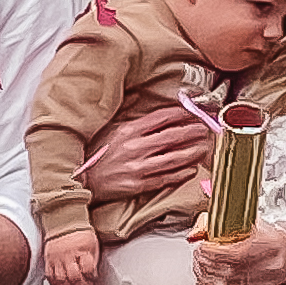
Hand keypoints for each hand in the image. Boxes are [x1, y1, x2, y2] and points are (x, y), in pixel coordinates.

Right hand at [45, 227, 100, 284]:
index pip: (87, 269)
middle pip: (74, 276)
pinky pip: (50, 277)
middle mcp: (67, 253)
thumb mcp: (93, 244)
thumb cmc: (80, 234)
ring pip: (61, 279)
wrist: (65, 223)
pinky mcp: (48, 260)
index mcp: (81, 248)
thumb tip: (94, 275)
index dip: (92, 276)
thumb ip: (93, 259)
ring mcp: (56, 257)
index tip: (93, 277)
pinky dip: (57, 284)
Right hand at [82, 99, 216, 201]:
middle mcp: (135, 147)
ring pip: (173, 158)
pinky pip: (164, 178)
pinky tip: (191, 169)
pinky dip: (180, 174)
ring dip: (192, 152)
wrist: (79, 178)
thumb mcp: (110, 128)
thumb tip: (142, 99)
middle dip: (192, 131)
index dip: (181, 113)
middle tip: (206, 128)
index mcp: (128, 130)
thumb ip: (129, 115)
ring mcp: (137, 167)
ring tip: (204, 147)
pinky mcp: (137, 185)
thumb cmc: (94, 153)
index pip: (161, 118)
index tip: (193, 111)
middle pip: (172, 137)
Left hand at [189, 220, 285, 284]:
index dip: (210, 252)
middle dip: (205, 263)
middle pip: (224, 271)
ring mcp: (258, 283)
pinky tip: (207, 280)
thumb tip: (196, 234)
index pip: (229, 254)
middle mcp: (261, 267)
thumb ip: (220, 225)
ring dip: (205, 277)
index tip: (201, 246)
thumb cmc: (271, 238)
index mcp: (262, 246)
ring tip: (200, 267)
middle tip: (198, 255)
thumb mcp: (249, 223)